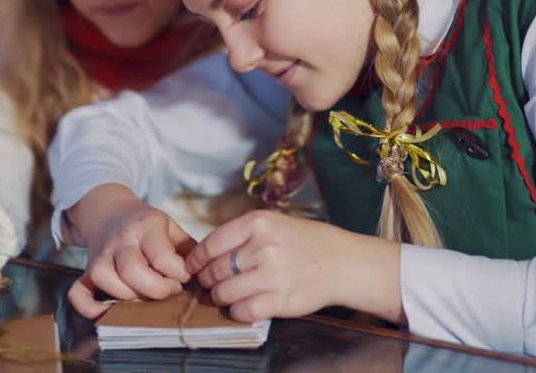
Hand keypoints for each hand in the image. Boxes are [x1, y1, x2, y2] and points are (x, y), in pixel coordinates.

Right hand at [67, 195, 195, 318]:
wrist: (109, 211)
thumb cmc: (146, 225)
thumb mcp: (170, 226)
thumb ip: (189, 248)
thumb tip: (205, 273)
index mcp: (145, 225)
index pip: (161, 255)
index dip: (178, 273)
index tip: (185, 277)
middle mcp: (120, 239)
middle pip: (132, 270)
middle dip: (156, 289)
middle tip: (170, 290)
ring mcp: (100, 255)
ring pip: (105, 279)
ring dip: (129, 296)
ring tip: (146, 295)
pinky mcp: (86, 271)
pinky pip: (77, 292)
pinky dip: (88, 307)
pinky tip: (107, 312)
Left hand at [186, 210, 402, 323]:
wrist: (343, 263)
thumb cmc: (306, 242)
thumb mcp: (274, 224)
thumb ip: (242, 235)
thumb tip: (205, 254)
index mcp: (258, 223)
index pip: (211, 244)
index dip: (196, 260)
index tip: (192, 267)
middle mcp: (263, 247)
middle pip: (215, 271)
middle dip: (207, 280)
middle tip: (209, 283)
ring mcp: (272, 275)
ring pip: (224, 293)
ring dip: (220, 298)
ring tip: (227, 295)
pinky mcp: (280, 300)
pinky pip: (243, 311)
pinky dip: (238, 311)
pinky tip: (244, 305)